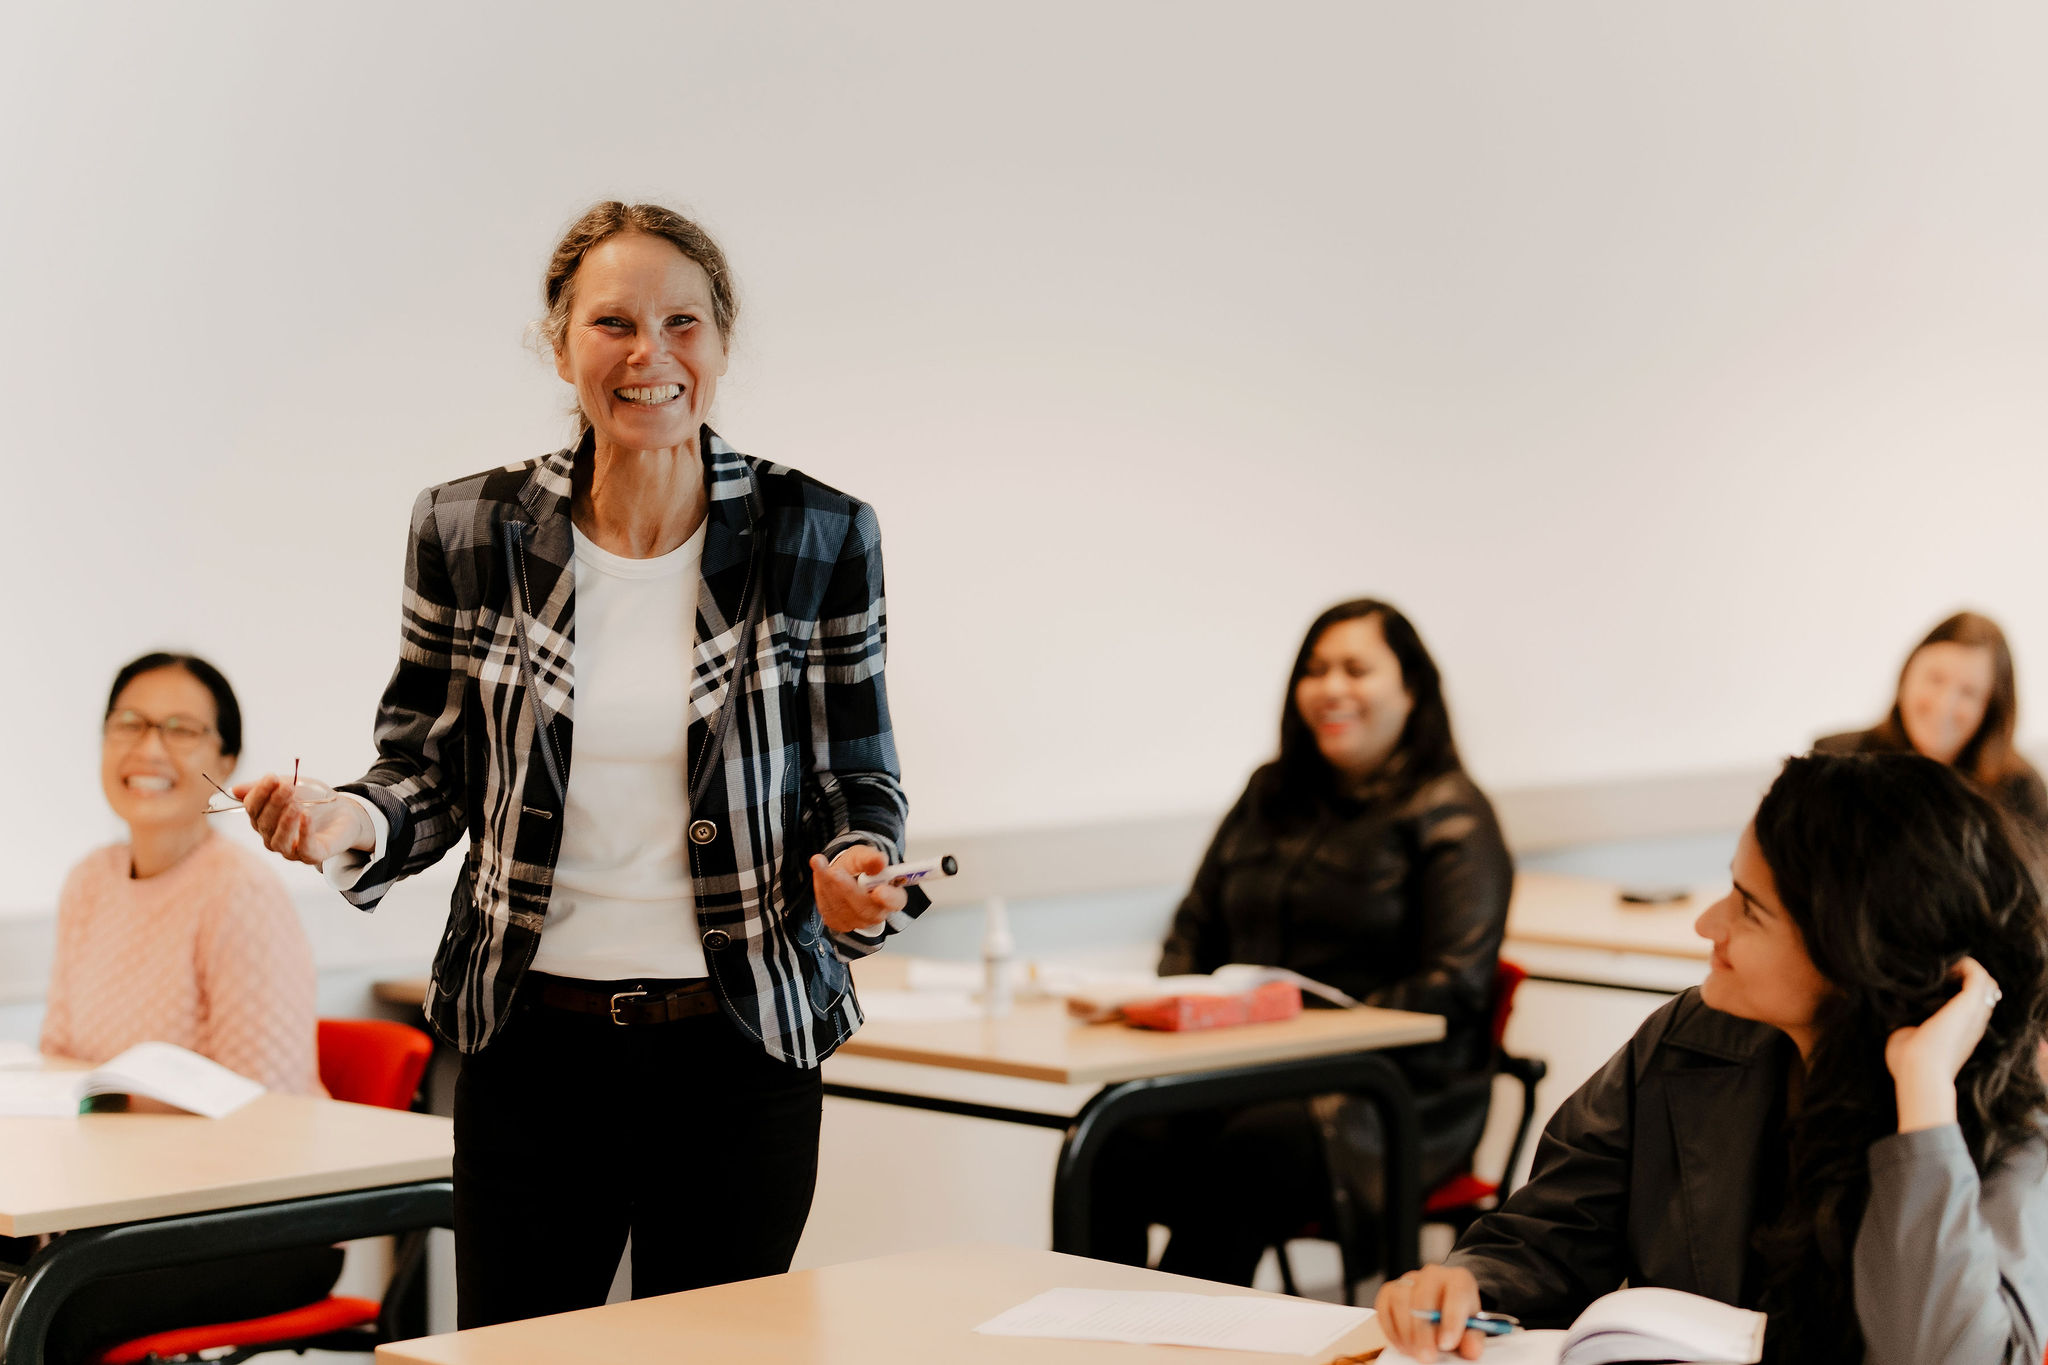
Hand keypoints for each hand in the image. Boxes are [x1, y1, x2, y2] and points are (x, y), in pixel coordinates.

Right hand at [234, 774, 372, 866]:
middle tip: (287, 787)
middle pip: (264, 824)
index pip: (252, 809)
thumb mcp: (290, 786)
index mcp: (263, 820)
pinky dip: (304, 833)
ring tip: (295, 805)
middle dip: (274, 804)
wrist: (345, 811)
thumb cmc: (313, 799)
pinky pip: (304, 849)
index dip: (260, 793)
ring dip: (285, 822)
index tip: (272, 777)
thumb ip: (264, 787)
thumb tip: (234, 789)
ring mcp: (290, 850)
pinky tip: (306, 816)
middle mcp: (272, 837)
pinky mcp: (311, 856)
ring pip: (278, 841)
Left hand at [810, 845, 907, 934]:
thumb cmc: (858, 866)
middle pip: (864, 908)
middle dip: (848, 890)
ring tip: (821, 864)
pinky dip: (821, 889)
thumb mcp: (864, 855)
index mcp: (892, 896)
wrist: (842, 873)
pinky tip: (820, 872)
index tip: (878, 890)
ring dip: (829, 886)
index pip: (896, 901)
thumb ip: (871, 859)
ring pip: (843, 909)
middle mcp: (876, 912)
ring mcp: (857, 921)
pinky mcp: (838, 922)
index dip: (889, 898)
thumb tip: (880, 861)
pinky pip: (828, 908)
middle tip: (835, 872)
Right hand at [1374, 1265, 1485, 1361]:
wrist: (1444, 1304)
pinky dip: (1391, 1330)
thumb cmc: (1457, 1315)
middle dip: (1423, 1332)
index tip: (1446, 1344)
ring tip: (1414, 1352)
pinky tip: (1403, 1345)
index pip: (1456, 1293)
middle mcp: (1433, 1274)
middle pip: (1423, 1297)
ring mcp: (1409, 1280)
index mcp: (1458, 1280)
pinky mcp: (1390, 1290)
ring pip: (1401, 1300)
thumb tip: (1472, 1350)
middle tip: (1426, 1356)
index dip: (1451, 1320)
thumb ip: (1472, 1338)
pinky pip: (1384, 1307)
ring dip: (1405, 1332)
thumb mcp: (1471, 1327)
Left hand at [1886, 955, 2000, 1132]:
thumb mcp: (1908, 1041)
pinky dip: (1967, 965)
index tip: (1941, 981)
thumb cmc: (1908, 1064)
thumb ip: (1909, 1029)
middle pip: (1985, 995)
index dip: (1961, 993)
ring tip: (1948, 966)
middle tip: (1944, 971)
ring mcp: (1974, 1015)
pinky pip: (1979, 977)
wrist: (1918, 1072)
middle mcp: (1973, 1024)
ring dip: (1969, 970)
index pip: (1972, 1009)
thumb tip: (1898, 1020)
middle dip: (1967, 978)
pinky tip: (1949, 964)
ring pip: (1987, 984)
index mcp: (1961, 1035)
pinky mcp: (1968, 1005)